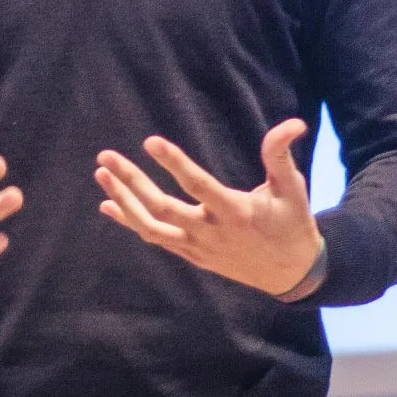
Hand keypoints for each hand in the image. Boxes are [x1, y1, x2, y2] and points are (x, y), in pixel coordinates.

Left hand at [96, 120, 325, 298]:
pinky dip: (130, 222)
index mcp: (234, 212)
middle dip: (130, 182)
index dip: (174, 163)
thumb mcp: (292, 188)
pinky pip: (155, 238)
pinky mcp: (192, 256)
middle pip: (161, 209)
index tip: (150, 142)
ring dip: (123, 202)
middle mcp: (210, 232)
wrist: (290, 274)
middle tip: (106, 156)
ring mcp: (197, 248)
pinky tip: (109, 204)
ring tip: (102, 174)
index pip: (198, 186)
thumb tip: (294, 122)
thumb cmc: (291, 223)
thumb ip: (281, 154)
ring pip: (151, 228)